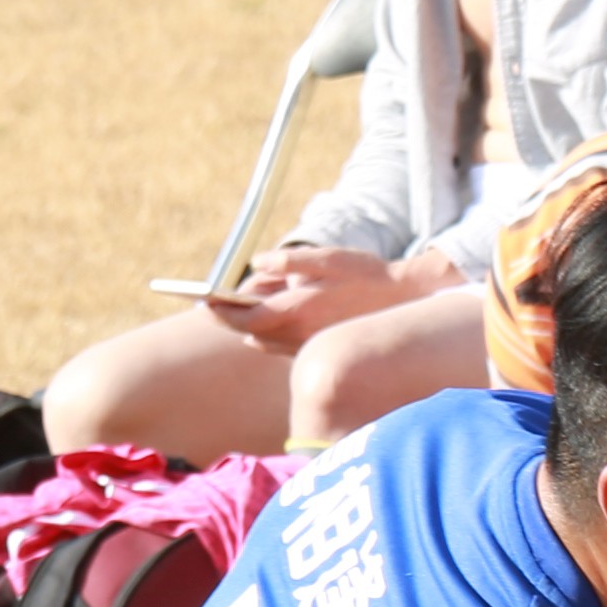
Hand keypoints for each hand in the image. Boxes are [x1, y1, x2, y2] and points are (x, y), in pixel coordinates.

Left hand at [221, 242, 415, 351]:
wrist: (402, 302)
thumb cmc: (365, 275)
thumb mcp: (327, 258)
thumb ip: (289, 260)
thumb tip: (256, 262)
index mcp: (298, 309)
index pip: (244, 318)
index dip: (219, 312)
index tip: (203, 302)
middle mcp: (299, 333)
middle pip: (248, 333)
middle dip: (229, 318)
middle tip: (212, 303)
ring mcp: (307, 345)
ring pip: (262, 340)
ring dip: (250, 324)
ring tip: (247, 301)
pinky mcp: (316, 349)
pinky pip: (279, 345)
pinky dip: (268, 331)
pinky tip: (274, 312)